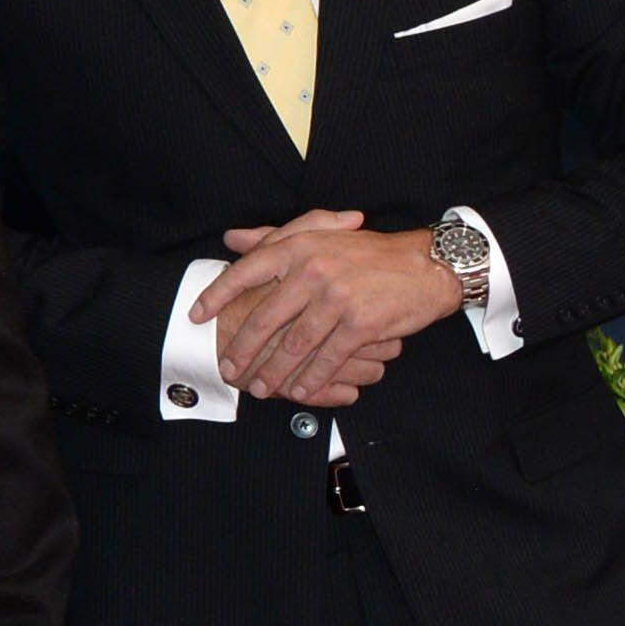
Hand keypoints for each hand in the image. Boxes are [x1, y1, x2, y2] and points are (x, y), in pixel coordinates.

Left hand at [205, 214, 465, 409]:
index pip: (245, 271)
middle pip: (265, 317)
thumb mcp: (323, 234)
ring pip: (294, 344)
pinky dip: (311, 378)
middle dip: (243, 349)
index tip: (197, 316)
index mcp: (300, 247)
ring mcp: (337, 299)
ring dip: (273, 371)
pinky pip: (327, 358)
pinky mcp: (361, 324)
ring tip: (259, 387)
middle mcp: (313, 270)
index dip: (216, 295)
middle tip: (229, 368)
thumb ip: (274, 236)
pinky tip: (299, 391)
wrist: (427, 266)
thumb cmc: (373, 254)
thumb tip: (232, 239)